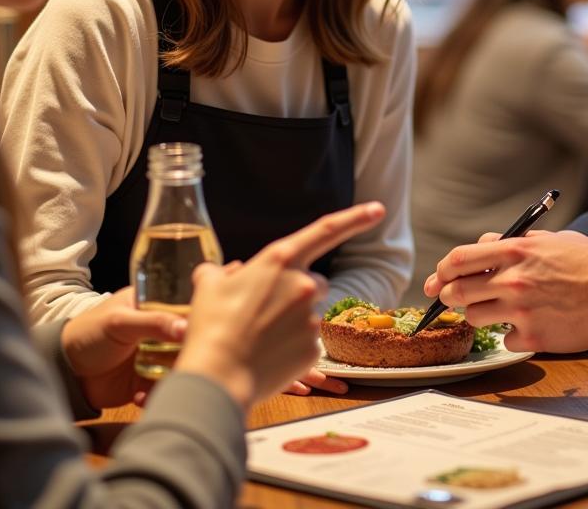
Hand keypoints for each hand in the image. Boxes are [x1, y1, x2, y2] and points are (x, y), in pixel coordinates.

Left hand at [60, 288, 187, 408]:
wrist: (64, 373)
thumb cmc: (88, 334)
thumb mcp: (120, 322)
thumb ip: (154, 322)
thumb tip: (187, 328)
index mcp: (154, 303)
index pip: (185, 304)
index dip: (198, 315)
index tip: (205, 328)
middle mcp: (160, 328)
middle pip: (188, 336)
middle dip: (189, 350)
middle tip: (185, 361)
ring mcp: (156, 353)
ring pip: (180, 362)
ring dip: (173, 374)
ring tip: (159, 383)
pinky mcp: (149, 379)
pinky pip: (164, 386)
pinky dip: (155, 393)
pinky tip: (138, 395)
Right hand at [176, 202, 384, 410]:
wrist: (216, 377)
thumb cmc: (210, 327)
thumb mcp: (208, 287)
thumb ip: (220, 272)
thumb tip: (223, 272)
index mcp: (280, 260)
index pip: (326, 230)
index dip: (355, 218)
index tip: (379, 210)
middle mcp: (303, 283)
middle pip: (315, 281)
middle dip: (298, 292)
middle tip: (266, 311)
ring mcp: (311, 316)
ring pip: (311, 313)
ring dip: (293, 321)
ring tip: (260, 337)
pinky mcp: (314, 347)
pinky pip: (308, 342)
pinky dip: (292, 347)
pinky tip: (269, 355)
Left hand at [424, 230, 587, 352]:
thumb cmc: (584, 262)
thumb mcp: (547, 239)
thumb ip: (510, 241)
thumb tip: (482, 246)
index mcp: (515, 251)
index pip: (459, 259)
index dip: (442, 270)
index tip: (439, 277)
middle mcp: (512, 281)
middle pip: (458, 291)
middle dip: (448, 295)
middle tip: (450, 296)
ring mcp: (520, 311)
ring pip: (474, 317)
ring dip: (478, 313)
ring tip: (495, 309)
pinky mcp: (532, 337)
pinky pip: (505, 338)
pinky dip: (511, 334)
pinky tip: (527, 325)